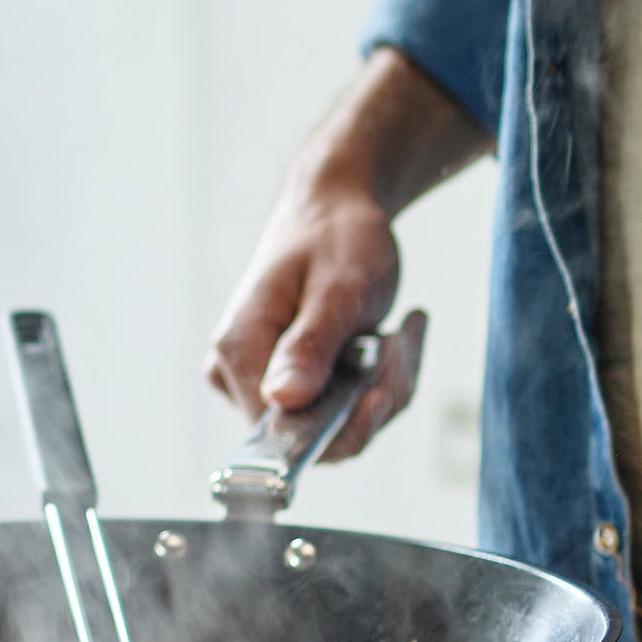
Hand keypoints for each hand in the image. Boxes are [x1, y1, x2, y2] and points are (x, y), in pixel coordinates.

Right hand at [205, 49, 483, 465]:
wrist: (335, 208)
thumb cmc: (335, 236)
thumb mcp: (337, 287)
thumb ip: (309, 345)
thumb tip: (282, 401)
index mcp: (239, 350)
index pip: (281, 432)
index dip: (342, 425)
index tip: (385, 383)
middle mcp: (241, 374)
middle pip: (314, 433)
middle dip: (375, 398)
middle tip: (403, 342)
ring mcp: (265, 379)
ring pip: (337, 425)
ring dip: (386, 385)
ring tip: (403, 331)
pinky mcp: (292, 381)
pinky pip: (344, 409)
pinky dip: (382, 381)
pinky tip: (393, 337)